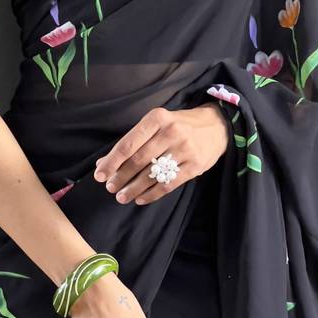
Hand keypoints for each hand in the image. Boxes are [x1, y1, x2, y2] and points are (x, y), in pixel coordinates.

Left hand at [93, 102, 228, 205]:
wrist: (217, 125)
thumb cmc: (179, 125)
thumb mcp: (157, 124)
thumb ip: (132, 142)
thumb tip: (104, 163)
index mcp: (157, 118)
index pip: (129, 143)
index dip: (112, 161)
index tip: (100, 175)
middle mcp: (171, 132)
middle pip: (139, 160)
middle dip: (121, 177)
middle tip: (111, 188)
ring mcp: (185, 149)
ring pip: (152, 175)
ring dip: (133, 189)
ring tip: (122, 197)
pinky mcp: (195, 165)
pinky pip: (168, 184)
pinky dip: (151, 194)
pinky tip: (140, 199)